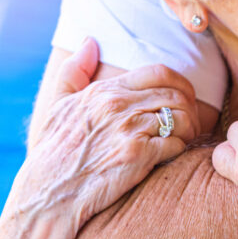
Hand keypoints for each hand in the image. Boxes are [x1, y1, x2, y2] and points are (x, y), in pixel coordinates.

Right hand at [0, 39, 199, 238]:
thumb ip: (73, 72)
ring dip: (190, 128)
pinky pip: (176, 144)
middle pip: (176, 94)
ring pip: (182, 117)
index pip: (160, 72)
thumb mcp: (58, 107)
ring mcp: (129, 130)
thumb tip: (89, 42)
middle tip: (190, 121)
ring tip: (185, 138)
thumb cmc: (52, 154)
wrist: (47, 196)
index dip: (181, 83)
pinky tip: (172, 154)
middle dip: (190, 107)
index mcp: (105, 91)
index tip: (184, 97)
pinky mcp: (137, 156)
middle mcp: (118, 105)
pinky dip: (180, 149)